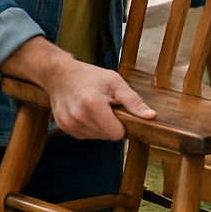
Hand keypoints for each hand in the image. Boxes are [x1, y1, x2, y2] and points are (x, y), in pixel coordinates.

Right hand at [1, 36, 154, 139]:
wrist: (61, 74)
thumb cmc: (90, 76)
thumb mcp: (116, 82)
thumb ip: (133, 101)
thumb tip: (150, 116)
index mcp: (94, 105)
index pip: (117, 133)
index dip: (122, 124)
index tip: (118, 110)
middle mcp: (79, 117)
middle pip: (107, 136)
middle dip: (111, 124)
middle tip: (106, 106)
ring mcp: (69, 124)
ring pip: (96, 137)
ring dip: (100, 126)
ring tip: (95, 107)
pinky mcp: (64, 127)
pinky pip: (85, 135)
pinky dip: (89, 126)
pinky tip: (86, 112)